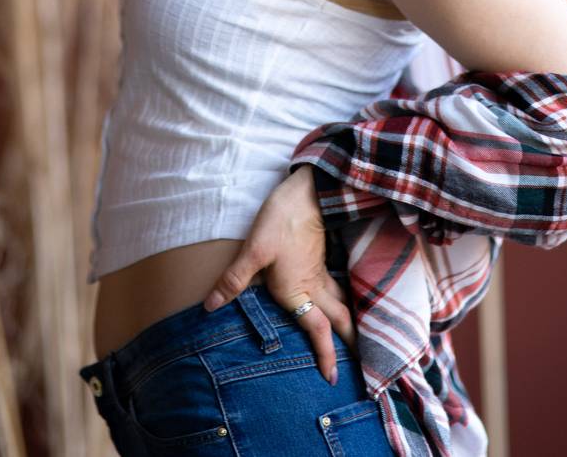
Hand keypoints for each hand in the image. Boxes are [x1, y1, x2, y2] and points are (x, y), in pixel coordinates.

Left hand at [202, 164, 355, 383]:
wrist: (308, 190)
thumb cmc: (282, 219)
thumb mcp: (253, 249)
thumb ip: (234, 279)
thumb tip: (210, 306)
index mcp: (298, 289)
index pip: (317, 329)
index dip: (325, 354)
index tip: (330, 377)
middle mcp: (314, 285)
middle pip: (338, 319)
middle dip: (348, 343)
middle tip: (357, 364)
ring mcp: (321, 270)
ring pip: (341, 303)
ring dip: (348, 322)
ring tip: (352, 338)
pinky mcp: (321, 257)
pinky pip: (336, 287)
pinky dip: (342, 301)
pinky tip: (339, 301)